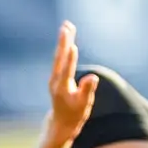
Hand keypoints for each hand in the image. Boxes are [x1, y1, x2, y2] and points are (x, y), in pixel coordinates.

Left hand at [45, 21, 97, 146]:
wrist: (61, 122)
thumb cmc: (75, 114)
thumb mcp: (84, 105)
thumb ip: (87, 90)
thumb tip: (92, 77)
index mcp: (62, 88)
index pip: (67, 70)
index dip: (70, 59)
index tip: (72, 46)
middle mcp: (56, 80)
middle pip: (60, 58)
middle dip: (64, 42)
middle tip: (66, 27)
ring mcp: (55, 77)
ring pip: (59, 55)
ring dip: (63, 40)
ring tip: (67, 26)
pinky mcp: (57, 75)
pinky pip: (60, 58)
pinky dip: (63, 46)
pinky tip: (67, 37)